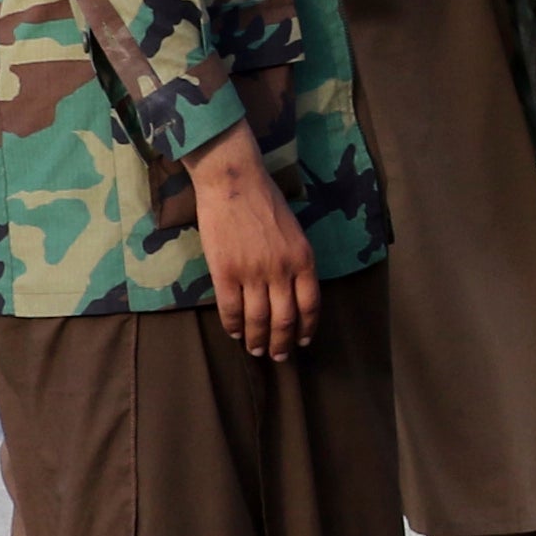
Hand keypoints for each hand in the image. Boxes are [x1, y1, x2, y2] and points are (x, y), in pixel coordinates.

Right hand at [182, 121, 319, 360]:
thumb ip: (295, 261)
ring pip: (258, 319)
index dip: (306, 328)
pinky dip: (233, 325)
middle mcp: (282, 270)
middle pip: (285, 319)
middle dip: (282, 343)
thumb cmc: (264, 200)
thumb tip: (291, 292)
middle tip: (277, 356)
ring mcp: (252, 272)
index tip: (302, 341)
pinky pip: (230, 309)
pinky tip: (235, 332)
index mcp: (303, 259)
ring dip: (257, 339)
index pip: (310, 305)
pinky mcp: (225, 271)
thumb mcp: (294, 231)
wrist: (233, 179)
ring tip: (254, 349)